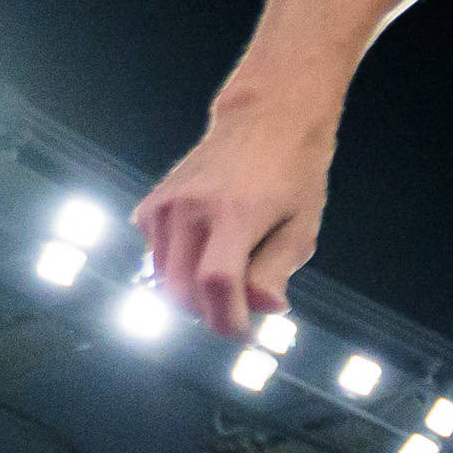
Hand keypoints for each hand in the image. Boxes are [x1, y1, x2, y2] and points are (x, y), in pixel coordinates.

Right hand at [141, 108, 332, 336]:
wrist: (265, 119)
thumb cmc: (294, 174)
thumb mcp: (302, 227)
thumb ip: (275, 272)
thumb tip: (259, 310)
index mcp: (235, 214)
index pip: (216, 284)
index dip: (227, 320)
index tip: (245, 334)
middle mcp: (190, 209)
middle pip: (182, 291)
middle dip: (210, 313)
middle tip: (240, 309)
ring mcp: (164, 205)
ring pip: (164, 279)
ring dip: (193, 293)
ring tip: (229, 273)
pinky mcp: (151, 204)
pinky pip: (155, 257)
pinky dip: (177, 268)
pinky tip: (206, 249)